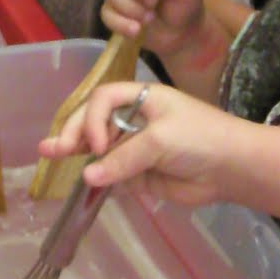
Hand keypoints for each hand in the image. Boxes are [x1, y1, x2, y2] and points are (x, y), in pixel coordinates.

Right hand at [37, 79, 242, 206]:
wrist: (232, 168)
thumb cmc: (200, 138)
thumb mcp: (160, 140)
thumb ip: (123, 158)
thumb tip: (87, 177)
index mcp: (140, 98)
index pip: (102, 100)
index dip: (92, 119)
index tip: (97, 145)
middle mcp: (133, 118)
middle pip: (93, 122)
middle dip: (73, 134)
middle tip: (52, 150)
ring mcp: (133, 146)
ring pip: (97, 149)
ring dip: (75, 152)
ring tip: (47, 155)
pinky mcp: (136, 172)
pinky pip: (109, 173)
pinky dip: (94, 177)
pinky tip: (76, 180)